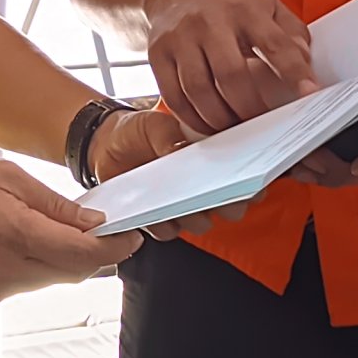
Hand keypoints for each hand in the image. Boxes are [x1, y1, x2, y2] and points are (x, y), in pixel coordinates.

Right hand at [0, 155, 141, 306]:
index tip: (132, 236)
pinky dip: (33, 265)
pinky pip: (26, 285)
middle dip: (91, 251)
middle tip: (95, 225)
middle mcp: (8, 271)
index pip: (85, 255)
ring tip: (36, 225)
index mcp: (16, 234)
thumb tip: (94, 222)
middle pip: (74, 272)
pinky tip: (10, 241)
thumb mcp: (8, 176)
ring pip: (51, 280)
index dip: (117, 247)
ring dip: (60, 257)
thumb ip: (56, 204)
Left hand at [89, 105, 240, 238]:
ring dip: (192, 217)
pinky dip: (160, 224)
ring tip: (173, 199)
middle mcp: (203, 187)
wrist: (104, 144)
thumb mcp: (154, 124)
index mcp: (213, 161)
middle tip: (211, 194)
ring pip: (200, 224)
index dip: (252, 184)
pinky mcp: (158, 219)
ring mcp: (182, 205)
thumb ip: (170, 136)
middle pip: (231, 209)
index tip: (245, 183)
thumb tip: (182, 151)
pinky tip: (149, 209)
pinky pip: (168, 232)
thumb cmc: (137, 131)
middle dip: (226, 206)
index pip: (246, 177)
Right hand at [140, 0, 315, 135]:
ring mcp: (180, 38)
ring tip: (233, 126)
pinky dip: (192, 117)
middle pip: (231, 74)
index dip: (294, 71)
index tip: (309, 94)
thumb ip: (290, 31)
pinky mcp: (158, 54)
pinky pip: (174, 96)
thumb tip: (305, 59)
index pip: (274, 43)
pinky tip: (207, 123)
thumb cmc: (226, 4)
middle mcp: (210, 21)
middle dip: (249, 107)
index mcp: (244, 9)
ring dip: (219, 117)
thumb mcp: (265, 5)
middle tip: (259, 122)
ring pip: (199, 89)